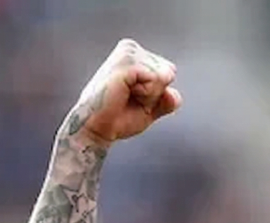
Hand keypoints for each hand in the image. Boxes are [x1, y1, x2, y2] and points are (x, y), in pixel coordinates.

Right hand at [62, 38, 181, 146]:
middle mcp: (130, 48)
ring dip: (149, 96)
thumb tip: (171, 91)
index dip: (158, 93)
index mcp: (135, 53)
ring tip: (126, 96)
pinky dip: (146, 95)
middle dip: (155, 94)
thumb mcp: (152, 109)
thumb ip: (169, 100)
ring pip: (163, 76)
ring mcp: (127, 53)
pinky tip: (125, 94)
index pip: (169, 71)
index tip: (135, 97)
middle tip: (130, 99)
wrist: (98, 128)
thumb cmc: (120, 117)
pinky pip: (155, 80)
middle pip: (168, 72)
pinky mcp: (126, 62)